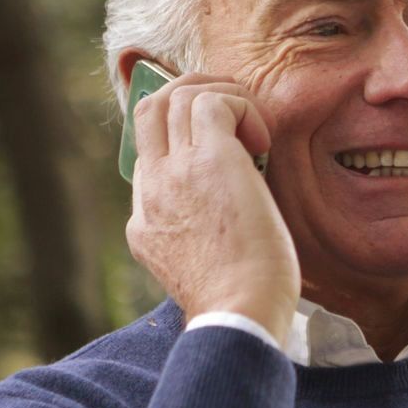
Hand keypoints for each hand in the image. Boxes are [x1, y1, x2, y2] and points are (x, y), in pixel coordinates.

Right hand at [125, 74, 299, 344]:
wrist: (241, 314)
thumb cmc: (240, 302)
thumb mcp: (201, 268)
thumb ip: (201, 235)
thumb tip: (232, 208)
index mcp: (145, 221)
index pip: (148, 155)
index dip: (184, 138)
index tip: (224, 143)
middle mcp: (152, 190)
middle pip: (149, 111)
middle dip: (189, 93)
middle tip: (230, 108)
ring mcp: (175, 172)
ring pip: (177, 96)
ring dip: (221, 95)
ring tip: (253, 125)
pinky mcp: (211, 160)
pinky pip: (213, 102)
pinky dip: (242, 107)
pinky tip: (262, 141)